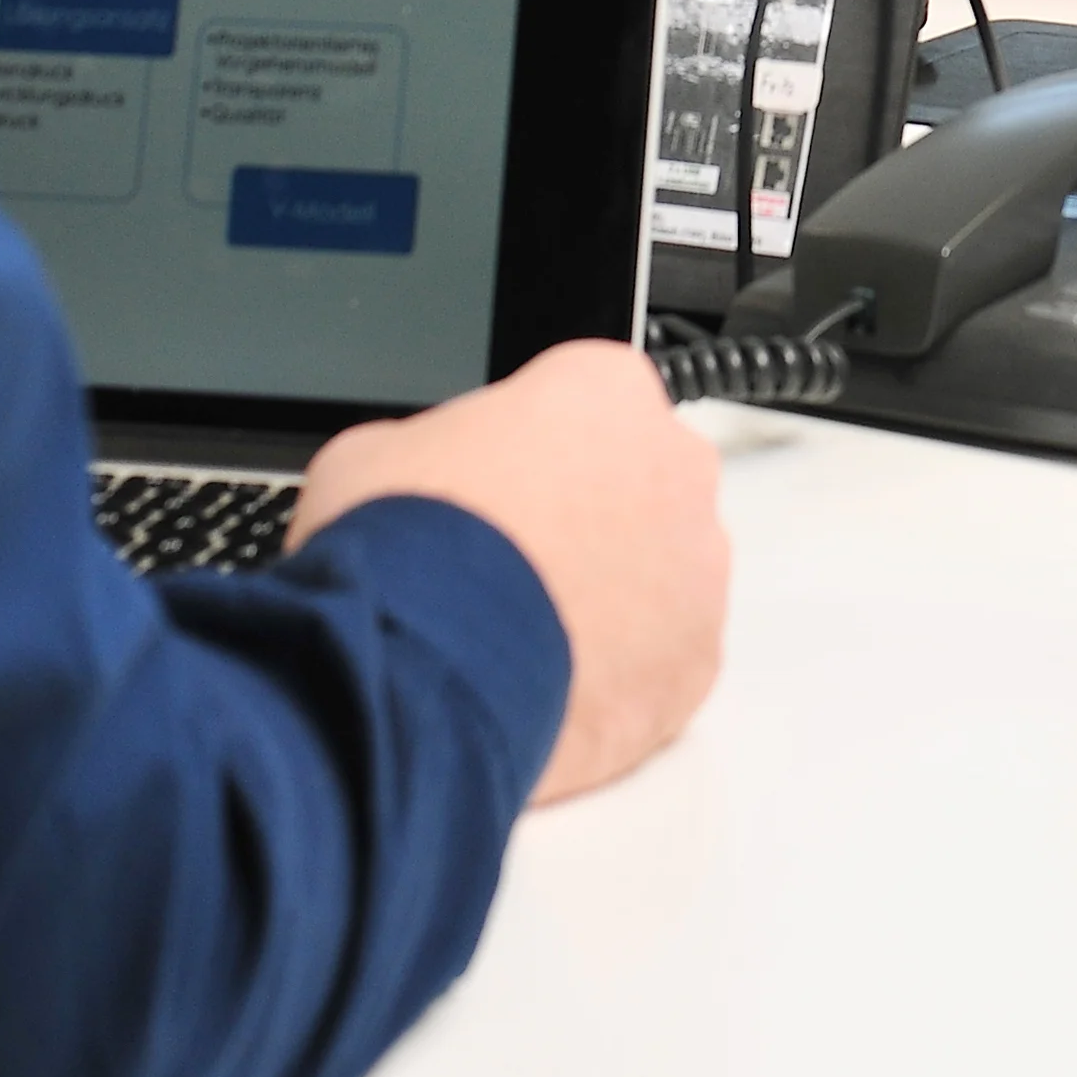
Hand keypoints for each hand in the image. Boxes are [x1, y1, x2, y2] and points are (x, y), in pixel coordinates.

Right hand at [288, 338, 730, 804]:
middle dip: (587, 523)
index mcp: (606, 388)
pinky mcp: (696, 662)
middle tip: (512, 567)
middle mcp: (674, 467)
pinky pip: (664, 663)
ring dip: (611, 602)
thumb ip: (437, 448)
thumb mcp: (379, 450)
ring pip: (662, 578)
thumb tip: (431, 480)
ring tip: (526, 640)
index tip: (499, 489)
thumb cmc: (403, 544)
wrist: (421, 664)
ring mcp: (698, 569)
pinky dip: (620, 677)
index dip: (531, 453)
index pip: (584, 402)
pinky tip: (554, 688)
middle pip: (638, 486)